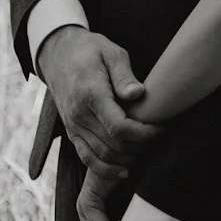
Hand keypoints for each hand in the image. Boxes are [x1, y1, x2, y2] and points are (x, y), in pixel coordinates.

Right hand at [37, 27, 160, 182]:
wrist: (58, 54)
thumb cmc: (90, 50)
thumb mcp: (111, 52)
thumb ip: (124, 76)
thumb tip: (139, 94)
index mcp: (91, 94)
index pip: (119, 127)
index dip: (144, 134)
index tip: (162, 128)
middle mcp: (79, 115)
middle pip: (113, 145)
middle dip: (141, 146)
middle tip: (160, 137)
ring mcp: (73, 126)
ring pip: (102, 156)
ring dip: (127, 159)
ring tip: (147, 148)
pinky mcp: (71, 133)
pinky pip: (87, 158)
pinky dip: (106, 169)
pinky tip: (124, 170)